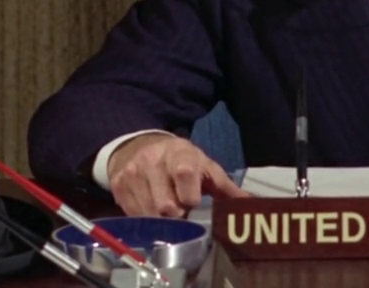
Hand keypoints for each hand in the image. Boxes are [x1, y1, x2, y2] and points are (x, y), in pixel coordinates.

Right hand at [107, 133, 247, 216]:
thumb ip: (225, 187)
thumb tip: (250, 204)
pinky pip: (134, 216)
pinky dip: (146, 220)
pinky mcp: (119, 187)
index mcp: (179, 153)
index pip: (184, 174)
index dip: (190, 196)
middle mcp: (152, 161)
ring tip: (169, 212)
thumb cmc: (180, 160)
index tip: (194, 203)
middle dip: (177, 216)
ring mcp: (133, 175)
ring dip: (162, 221)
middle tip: (182, 212)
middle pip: (165, 205)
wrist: (139, 146)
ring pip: (149, 215)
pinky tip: (153, 210)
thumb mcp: (204, 166)